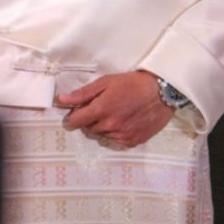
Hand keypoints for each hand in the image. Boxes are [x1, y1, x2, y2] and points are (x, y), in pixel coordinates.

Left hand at [56, 70, 171, 147]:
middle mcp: (110, 126)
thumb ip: (83, 93)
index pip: (76, 121)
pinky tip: (122, 122)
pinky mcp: (132, 142)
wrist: (161, 92)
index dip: (71, 118)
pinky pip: (115, 141)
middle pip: (89, 129)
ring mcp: (122, 136)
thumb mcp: (106, 82)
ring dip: (102, 127)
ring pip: (102, 135)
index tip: (72, 116)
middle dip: (89, 120)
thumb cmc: (133, 83)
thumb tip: (62, 100)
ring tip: (113, 113)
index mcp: (101, 110)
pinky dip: (114, 133)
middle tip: (99, 108)